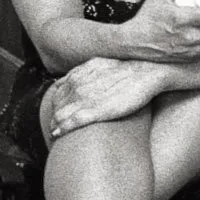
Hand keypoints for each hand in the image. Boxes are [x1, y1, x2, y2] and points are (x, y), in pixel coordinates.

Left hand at [48, 58, 168, 138]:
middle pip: (57, 104)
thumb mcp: (100, 65)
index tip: (55, 113)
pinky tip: (58, 134)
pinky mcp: (96, 110)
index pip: (58, 92)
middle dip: (53, 116)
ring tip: (54, 133)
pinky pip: (72, 121)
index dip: (55, 104)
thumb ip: (84, 73)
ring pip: (60, 113)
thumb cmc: (127, 71)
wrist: (146, 72)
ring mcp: (86, 97)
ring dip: (55, 124)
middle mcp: (78, 84)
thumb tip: (70, 81)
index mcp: (79, 75)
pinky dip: (63, 128)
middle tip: (53, 127)